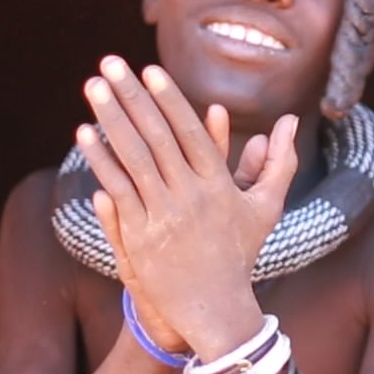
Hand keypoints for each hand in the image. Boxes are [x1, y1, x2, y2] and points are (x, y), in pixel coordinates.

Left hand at [77, 56, 298, 355]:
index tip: (150, 71)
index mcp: (220, 186)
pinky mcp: (142, 238)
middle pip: (157, 137)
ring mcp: (165, 218)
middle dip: (132, 96)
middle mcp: (192, 197)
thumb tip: (289, 120)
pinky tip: (84, 134)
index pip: (190, 132)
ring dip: (110, 119)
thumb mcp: (266, 206)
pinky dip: (101, 161)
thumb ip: (278, 161)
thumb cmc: (242, 255)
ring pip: (132, 159)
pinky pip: (117, 190)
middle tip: (110, 63)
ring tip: (92, 87)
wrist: (217, 309)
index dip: (169, 99)